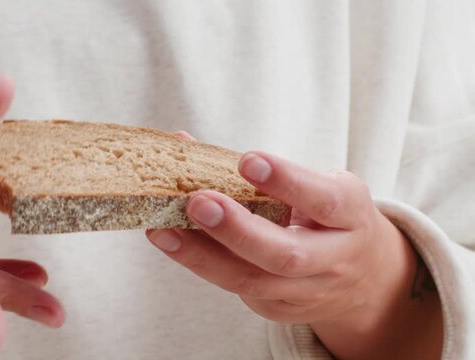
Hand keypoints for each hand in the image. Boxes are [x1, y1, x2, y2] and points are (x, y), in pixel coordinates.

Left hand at [147, 150, 442, 358]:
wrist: (362, 275)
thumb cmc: (327, 215)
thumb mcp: (317, 184)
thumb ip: (264, 169)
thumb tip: (186, 143)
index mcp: (350, 215)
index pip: (324, 200)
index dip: (287, 181)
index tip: (248, 159)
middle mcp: (335, 259)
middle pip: (286, 255)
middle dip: (238, 230)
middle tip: (198, 202)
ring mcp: (308, 291)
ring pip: (253, 281)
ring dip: (202, 256)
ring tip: (163, 229)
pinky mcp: (281, 308)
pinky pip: (238, 289)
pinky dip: (201, 263)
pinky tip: (172, 242)